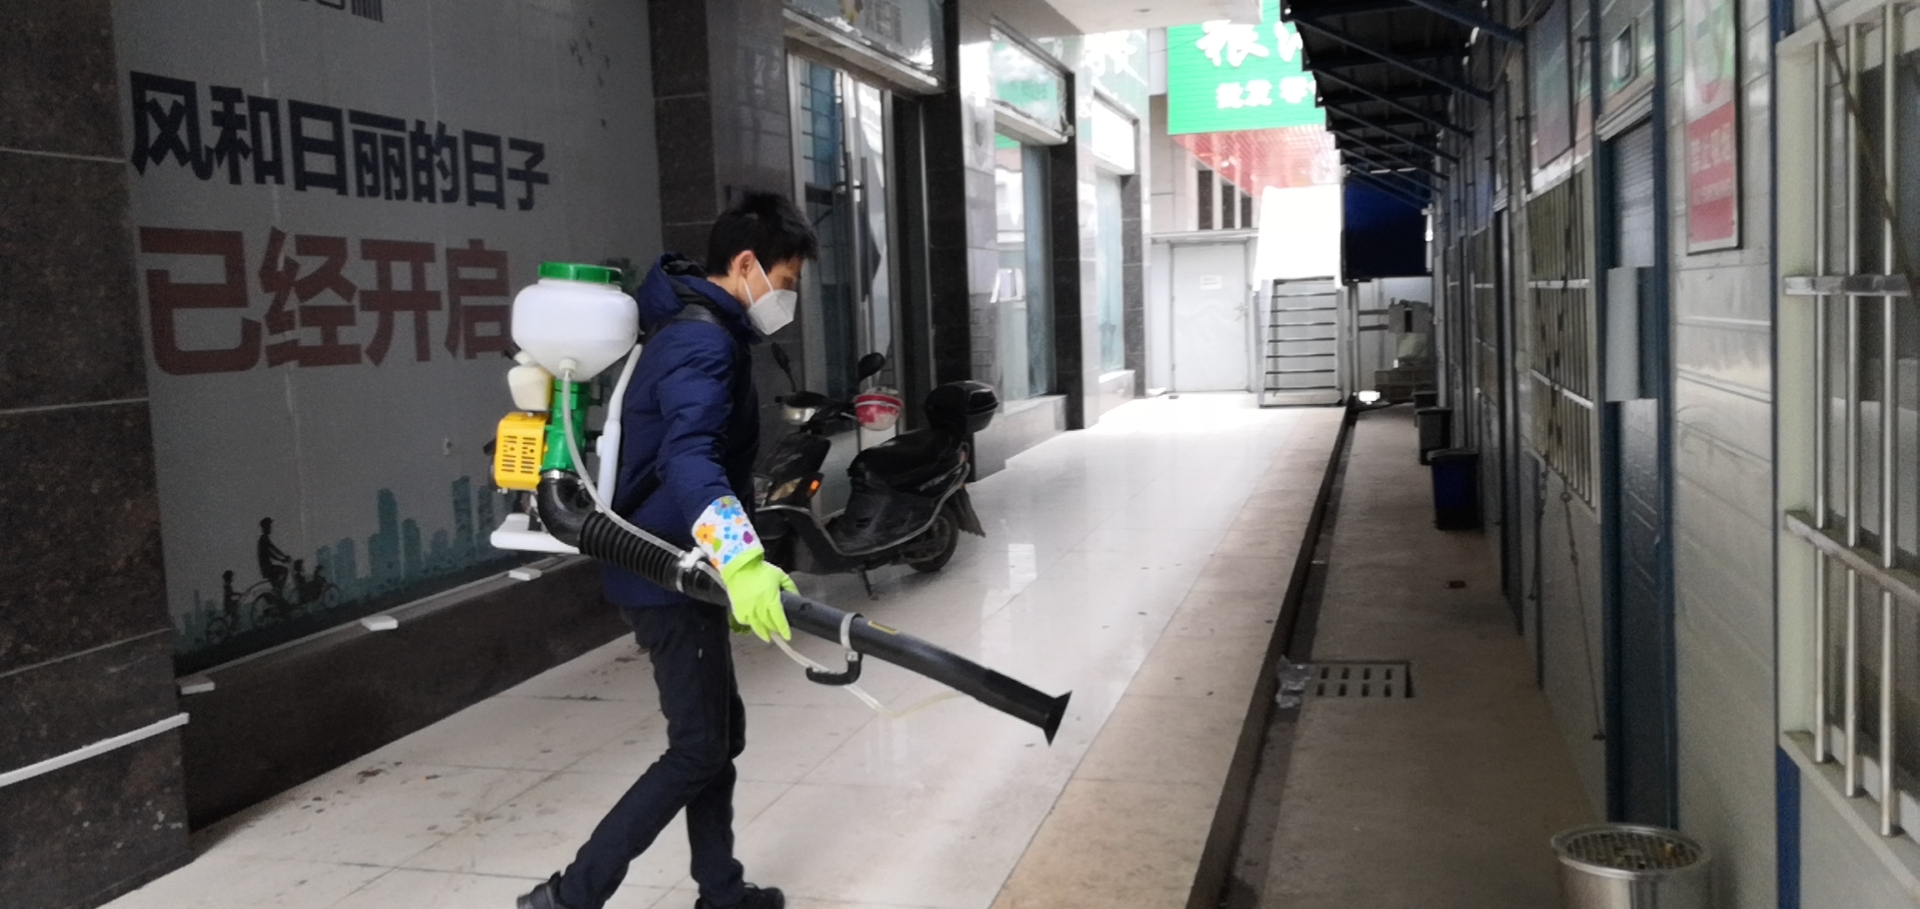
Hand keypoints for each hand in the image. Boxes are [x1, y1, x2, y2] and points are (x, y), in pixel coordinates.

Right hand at [694, 496, 792, 641]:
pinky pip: (745, 621)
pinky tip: (754, 624)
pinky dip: (750, 624)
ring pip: (757, 627)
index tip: (788, 636)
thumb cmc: (762, 570)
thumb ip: (790, 587)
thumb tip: (796, 598)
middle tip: (779, 633)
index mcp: (771, 600)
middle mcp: (759, 608)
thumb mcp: (780, 575)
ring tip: (767, 636)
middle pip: (769, 624)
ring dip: (763, 632)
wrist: (740, 567)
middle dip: (775, 630)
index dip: (784, 629)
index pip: (779, 619)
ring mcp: (747, 610)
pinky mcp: (737, 610)